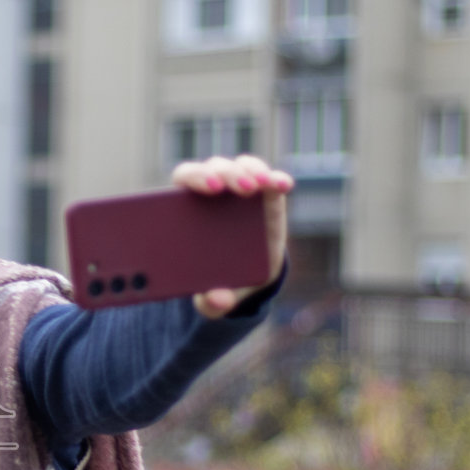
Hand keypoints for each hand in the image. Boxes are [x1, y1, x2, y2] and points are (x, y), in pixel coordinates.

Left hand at [170, 154, 291, 319]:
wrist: (244, 279)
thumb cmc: (218, 280)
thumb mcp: (212, 297)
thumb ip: (210, 302)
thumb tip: (215, 300)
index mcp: (189, 209)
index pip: (186, 178)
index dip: (196, 177)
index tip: (212, 188)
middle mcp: (214, 193)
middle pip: (215, 168)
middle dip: (226, 174)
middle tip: (239, 189)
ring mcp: (240, 191)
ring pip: (242, 167)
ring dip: (251, 171)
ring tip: (261, 185)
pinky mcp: (266, 196)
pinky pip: (271, 181)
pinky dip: (277, 180)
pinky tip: (283, 185)